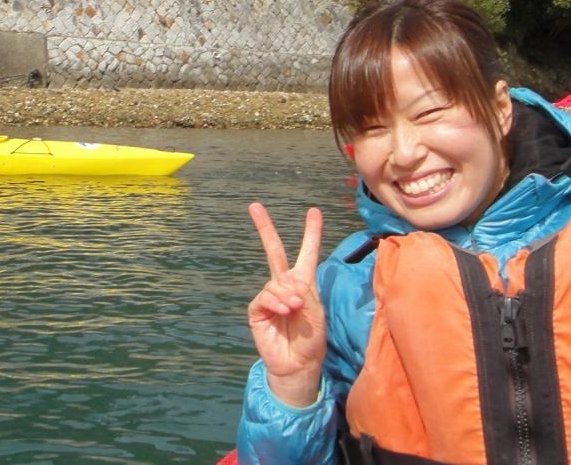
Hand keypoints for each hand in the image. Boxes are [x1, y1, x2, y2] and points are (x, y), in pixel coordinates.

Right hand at [247, 203, 325, 406]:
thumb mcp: (316, 313)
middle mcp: (285, 285)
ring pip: (275, 282)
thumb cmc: (312, 339)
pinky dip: (275, 301)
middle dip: (264, 228)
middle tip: (254, 205)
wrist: (297, 365)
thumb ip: (304, 293)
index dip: (310, 233)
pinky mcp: (257, 310)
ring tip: (295, 309)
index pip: (307, 253)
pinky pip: (264, 297)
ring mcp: (269, 297)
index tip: (313, 211)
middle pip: (274, 251)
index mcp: (304, 282)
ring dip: (286, 294)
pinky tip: (285, 310)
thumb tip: (286, 285)